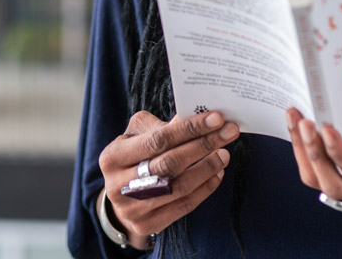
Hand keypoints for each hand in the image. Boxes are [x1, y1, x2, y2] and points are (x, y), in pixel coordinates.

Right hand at [98, 110, 238, 249]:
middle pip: (170, 163)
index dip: (190, 128)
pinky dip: (205, 188)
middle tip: (229, 132)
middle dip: (204, 145)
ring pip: (179, 186)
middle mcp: (118, 185)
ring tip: (224, 153)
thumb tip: (197, 115)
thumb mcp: (138, 135)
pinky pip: (183, 206)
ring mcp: (132, 209)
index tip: (217, 118)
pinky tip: (217, 173)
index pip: (158, 139)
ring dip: (207, 167)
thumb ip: (163, 125)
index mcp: (112, 156)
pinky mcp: (147, 225)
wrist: (121, 195)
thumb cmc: (134, 156)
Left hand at [285, 108, 341, 230]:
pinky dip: (307, 155)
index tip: (325, 128)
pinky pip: (323, 177)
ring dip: (303, 152)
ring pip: (321, 182)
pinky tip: (301, 131)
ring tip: (294, 118)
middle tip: (302, 120)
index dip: (338, 152)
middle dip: (312, 153)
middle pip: (330, 183)